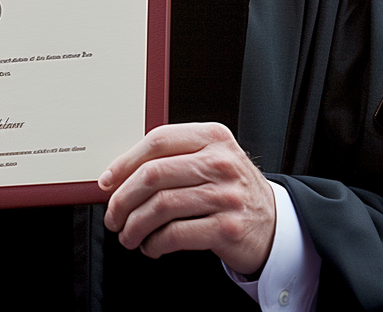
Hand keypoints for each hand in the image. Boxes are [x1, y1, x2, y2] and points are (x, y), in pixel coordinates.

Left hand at [97, 122, 275, 275]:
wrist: (275, 223)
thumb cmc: (232, 190)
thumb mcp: (211, 159)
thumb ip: (175, 158)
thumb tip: (121, 174)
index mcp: (213, 137)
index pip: (158, 141)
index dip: (125, 162)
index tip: (108, 181)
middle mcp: (221, 163)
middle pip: (154, 175)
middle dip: (123, 198)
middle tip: (113, 214)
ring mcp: (226, 196)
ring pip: (161, 206)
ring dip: (135, 225)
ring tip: (128, 234)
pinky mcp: (227, 228)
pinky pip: (176, 235)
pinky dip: (155, 243)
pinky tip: (151, 246)